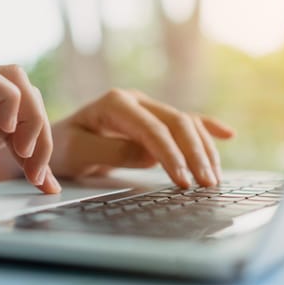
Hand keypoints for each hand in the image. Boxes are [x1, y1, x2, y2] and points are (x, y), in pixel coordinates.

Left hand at [50, 89, 234, 187]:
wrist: (56, 141)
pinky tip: (228, 135)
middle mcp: (135, 100)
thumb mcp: (78, 152)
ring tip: (213, 178)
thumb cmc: (62, 147)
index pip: (152, 129)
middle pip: (176, 122)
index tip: (183, 181)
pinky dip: (206, 128)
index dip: (171, 155)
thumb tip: (153, 156)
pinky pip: (185, 121)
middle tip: (206, 184)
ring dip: (203, 149)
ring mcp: (146, 108)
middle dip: (194, 154)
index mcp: (115, 103)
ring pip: (186, 123)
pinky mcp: (153, 119)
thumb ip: (113, 152)